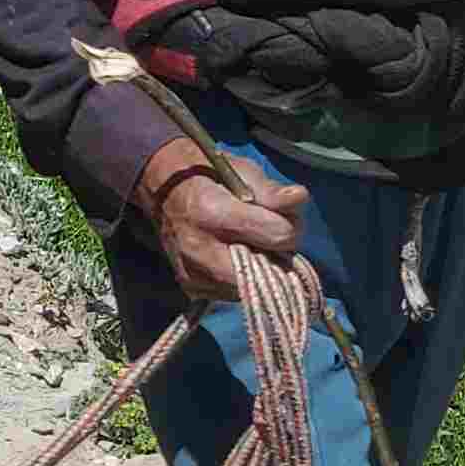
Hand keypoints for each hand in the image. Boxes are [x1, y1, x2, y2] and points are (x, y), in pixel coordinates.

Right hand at [133, 136, 309, 309]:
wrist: (165, 192)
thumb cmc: (209, 176)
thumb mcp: (243, 171)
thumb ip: (271, 190)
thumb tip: (299, 198)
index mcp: (212, 211)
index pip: (276, 235)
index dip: (289, 227)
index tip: (282, 218)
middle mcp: (199, 248)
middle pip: (267, 271)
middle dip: (278, 256)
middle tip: (270, 238)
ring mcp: (193, 273)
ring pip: (255, 288)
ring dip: (263, 271)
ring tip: (252, 245)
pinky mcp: (192, 288)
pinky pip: (235, 294)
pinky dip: (245, 280)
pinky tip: (237, 258)